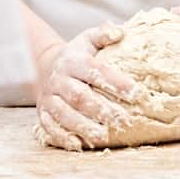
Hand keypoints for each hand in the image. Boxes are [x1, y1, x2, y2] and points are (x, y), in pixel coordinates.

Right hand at [33, 25, 137, 149]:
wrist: (44, 66)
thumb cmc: (77, 55)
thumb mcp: (88, 39)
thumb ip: (104, 34)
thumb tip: (120, 32)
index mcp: (73, 61)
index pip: (96, 71)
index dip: (116, 82)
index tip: (137, 93)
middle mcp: (59, 80)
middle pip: (79, 96)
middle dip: (101, 109)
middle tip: (123, 120)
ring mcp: (49, 98)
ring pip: (64, 114)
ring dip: (83, 126)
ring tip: (103, 137)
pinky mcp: (42, 113)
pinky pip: (49, 127)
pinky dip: (62, 137)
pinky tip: (79, 146)